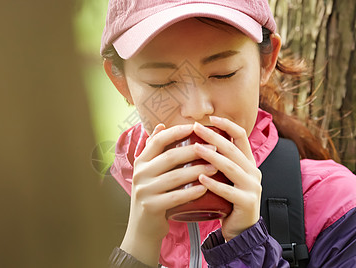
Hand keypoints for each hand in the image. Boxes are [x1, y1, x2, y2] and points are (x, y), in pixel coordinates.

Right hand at [120, 123, 217, 265]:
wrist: (142, 228)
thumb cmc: (153, 195)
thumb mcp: (150, 172)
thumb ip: (154, 151)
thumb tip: (161, 126)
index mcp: (141, 161)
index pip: (158, 140)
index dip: (176, 132)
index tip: (195, 126)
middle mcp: (140, 173)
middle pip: (170, 157)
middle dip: (194, 151)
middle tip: (214, 148)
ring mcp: (144, 190)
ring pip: (175, 177)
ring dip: (197, 171)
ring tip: (215, 168)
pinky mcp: (151, 207)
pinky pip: (175, 197)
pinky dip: (191, 192)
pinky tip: (205, 188)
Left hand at [194, 116, 261, 240]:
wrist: (241, 230)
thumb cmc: (228, 201)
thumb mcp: (226, 177)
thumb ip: (218, 161)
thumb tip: (196, 140)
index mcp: (248, 162)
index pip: (241, 136)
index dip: (226, 124)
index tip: (209, 118)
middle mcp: (253, 171)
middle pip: (232, 148)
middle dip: (213, 136)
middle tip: (196, 128)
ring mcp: (252, 187)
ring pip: (230, 167)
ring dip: (211, 156)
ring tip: (195, 148)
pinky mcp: (247, 202)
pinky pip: (228, 191)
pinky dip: (213, 184)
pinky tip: (200, 178)